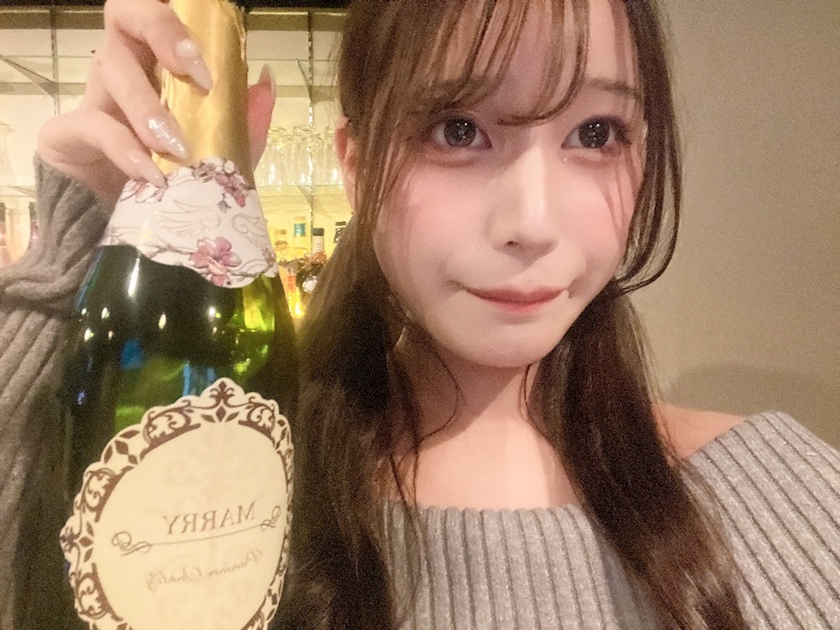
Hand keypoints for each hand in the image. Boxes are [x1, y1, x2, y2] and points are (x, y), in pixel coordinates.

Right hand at [37, 0, 274, 206]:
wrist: (130, 237)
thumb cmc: (175, 187)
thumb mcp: (220, 156)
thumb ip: (244, 122)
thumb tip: (265, 81)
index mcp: (158, 68)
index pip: (160, 17)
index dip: (177, 17)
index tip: (211, 53)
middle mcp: (124, 72)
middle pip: (124, 16)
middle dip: (160, 30)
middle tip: (197, 74)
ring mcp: (93, 99)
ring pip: (109, 66)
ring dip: (148, 105)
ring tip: (176, 146)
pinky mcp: (67, 135)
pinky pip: (92, 125)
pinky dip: (125, 149)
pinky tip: (150, 173)